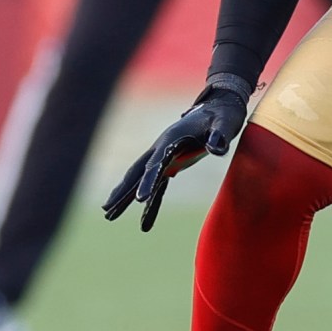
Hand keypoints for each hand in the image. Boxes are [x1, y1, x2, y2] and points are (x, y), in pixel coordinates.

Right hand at [104, 74, 251, 231]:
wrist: (220, 106)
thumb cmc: (223, 114)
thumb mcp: (225, 123)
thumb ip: (219, 135)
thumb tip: (217, 148)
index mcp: (172, 139)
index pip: (157, 164)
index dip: (148, 181)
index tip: (139, 199)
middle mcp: (162, 148)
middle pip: (138, 172)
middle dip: (123, 191)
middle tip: (107, 208)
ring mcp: (166, 156)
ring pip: (141, 179)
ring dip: (126, 197)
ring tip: (109, 215)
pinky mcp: (173, 164)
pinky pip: (159, 187)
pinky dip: (151, 204)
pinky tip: (145, 224)